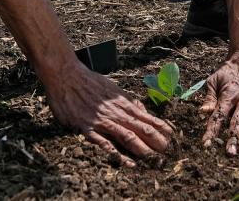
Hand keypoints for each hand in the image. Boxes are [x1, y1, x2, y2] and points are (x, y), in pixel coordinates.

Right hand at [46, 62, 173, 165]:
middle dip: (155, 140)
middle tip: (167, 150)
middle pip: (140, 128)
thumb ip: (126, 100)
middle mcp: (116, 112)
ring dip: (140, 147)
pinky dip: (115, 152)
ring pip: (126, 135)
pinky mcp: (88, 127)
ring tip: (152, 157)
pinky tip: (125, 162)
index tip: (172, 134)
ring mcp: (103, 120)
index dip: (159, 126)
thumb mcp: (112, 88)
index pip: (145, 117)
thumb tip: (141, 110)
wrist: (67, 75)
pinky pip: (103, 142)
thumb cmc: (89, 81)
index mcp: (122, 102)